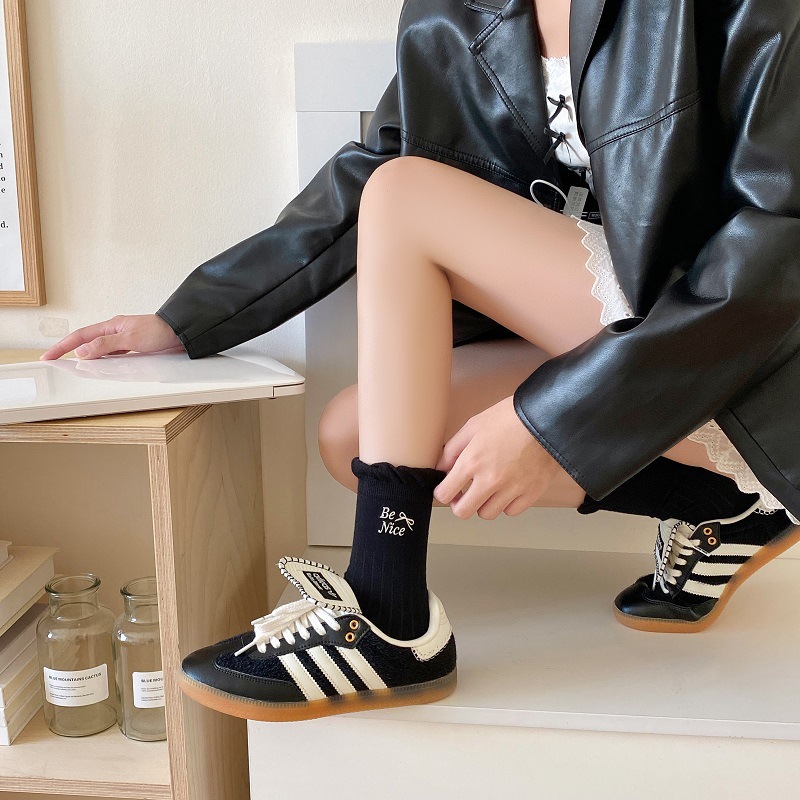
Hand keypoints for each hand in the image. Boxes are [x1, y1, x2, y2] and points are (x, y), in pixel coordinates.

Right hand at [38, 314, 184, 360]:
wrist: (182, 331)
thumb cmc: (160, 331)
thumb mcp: (130, 339)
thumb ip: (105, 345)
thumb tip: (82, 352)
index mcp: (111, 326)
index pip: (80, 336)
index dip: (63, 346)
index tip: (49, 356)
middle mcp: (116, 331)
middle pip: (87, 342)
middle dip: (69, 350)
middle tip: (55, 361)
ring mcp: (124, 339)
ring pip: (100, 349)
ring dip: (87, 357)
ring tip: (73, 366)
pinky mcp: (134, 347)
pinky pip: (113, 354)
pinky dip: (104, 361)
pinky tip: (102, 367)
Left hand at [433, 395, 562, 519]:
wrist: (547, 417)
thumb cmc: (511, 417)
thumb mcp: (473, 426)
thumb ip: (452, 450)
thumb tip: (441, 469)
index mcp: (472, 462)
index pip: (444, 494)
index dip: (441, 493)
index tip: (446, 489)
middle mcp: (490, 480)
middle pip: (463, 512)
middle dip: (459, 504)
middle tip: (463, 494)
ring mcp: (512, 489)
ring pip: (487, 514)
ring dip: (483, 504)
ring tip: (488, 488)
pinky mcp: (531, 493)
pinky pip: (511, 511)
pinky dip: (506, 504)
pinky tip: (506, 489)